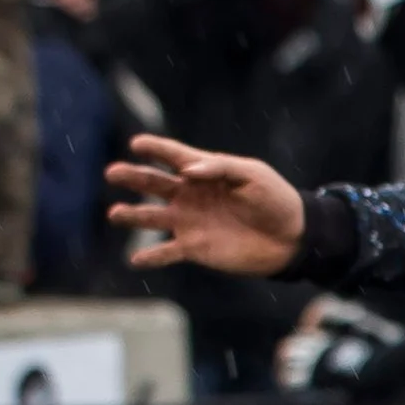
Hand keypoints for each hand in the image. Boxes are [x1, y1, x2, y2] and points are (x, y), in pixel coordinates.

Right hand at [107, 135, 305, 275]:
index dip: (155, 148)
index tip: (137, 144)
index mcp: (203, 172)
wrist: (292, 238)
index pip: (173, 156)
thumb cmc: (275, 199)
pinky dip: (151, 257)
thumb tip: (187, 171)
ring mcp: (188, 222)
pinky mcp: (194, 248)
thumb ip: (220, 168)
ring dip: (132, 215)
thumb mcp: (253, 175)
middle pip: (153, 183)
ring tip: (115, 214)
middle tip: (113, 173)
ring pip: (152, 217)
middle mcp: (188, 195)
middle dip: (132, 177)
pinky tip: (134, 261)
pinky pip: (166, 253)